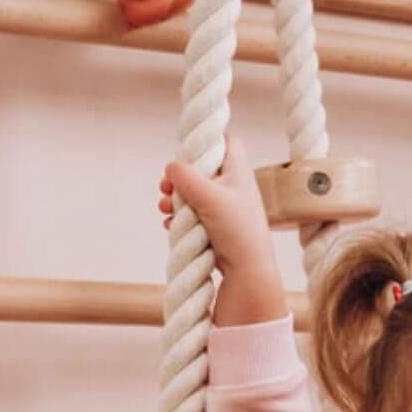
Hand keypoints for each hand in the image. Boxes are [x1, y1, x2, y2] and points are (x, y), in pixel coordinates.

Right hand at [158, 133, 280, 281]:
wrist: (248, 272)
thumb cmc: (236, 230)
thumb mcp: (210, 198)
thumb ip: (188, 178)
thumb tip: (170, 165)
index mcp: (238, 172)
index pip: (227, 142)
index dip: (209, 139)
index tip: (189, 147)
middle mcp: (233, 187)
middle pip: (203, 169)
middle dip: (181, 177)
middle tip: (165, 186)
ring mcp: (224, 209)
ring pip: (195, 195)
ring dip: (176, 200)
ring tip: (164, 207)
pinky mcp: (216, 228)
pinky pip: (194, 217)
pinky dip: (181, 219)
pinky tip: (170, 225)